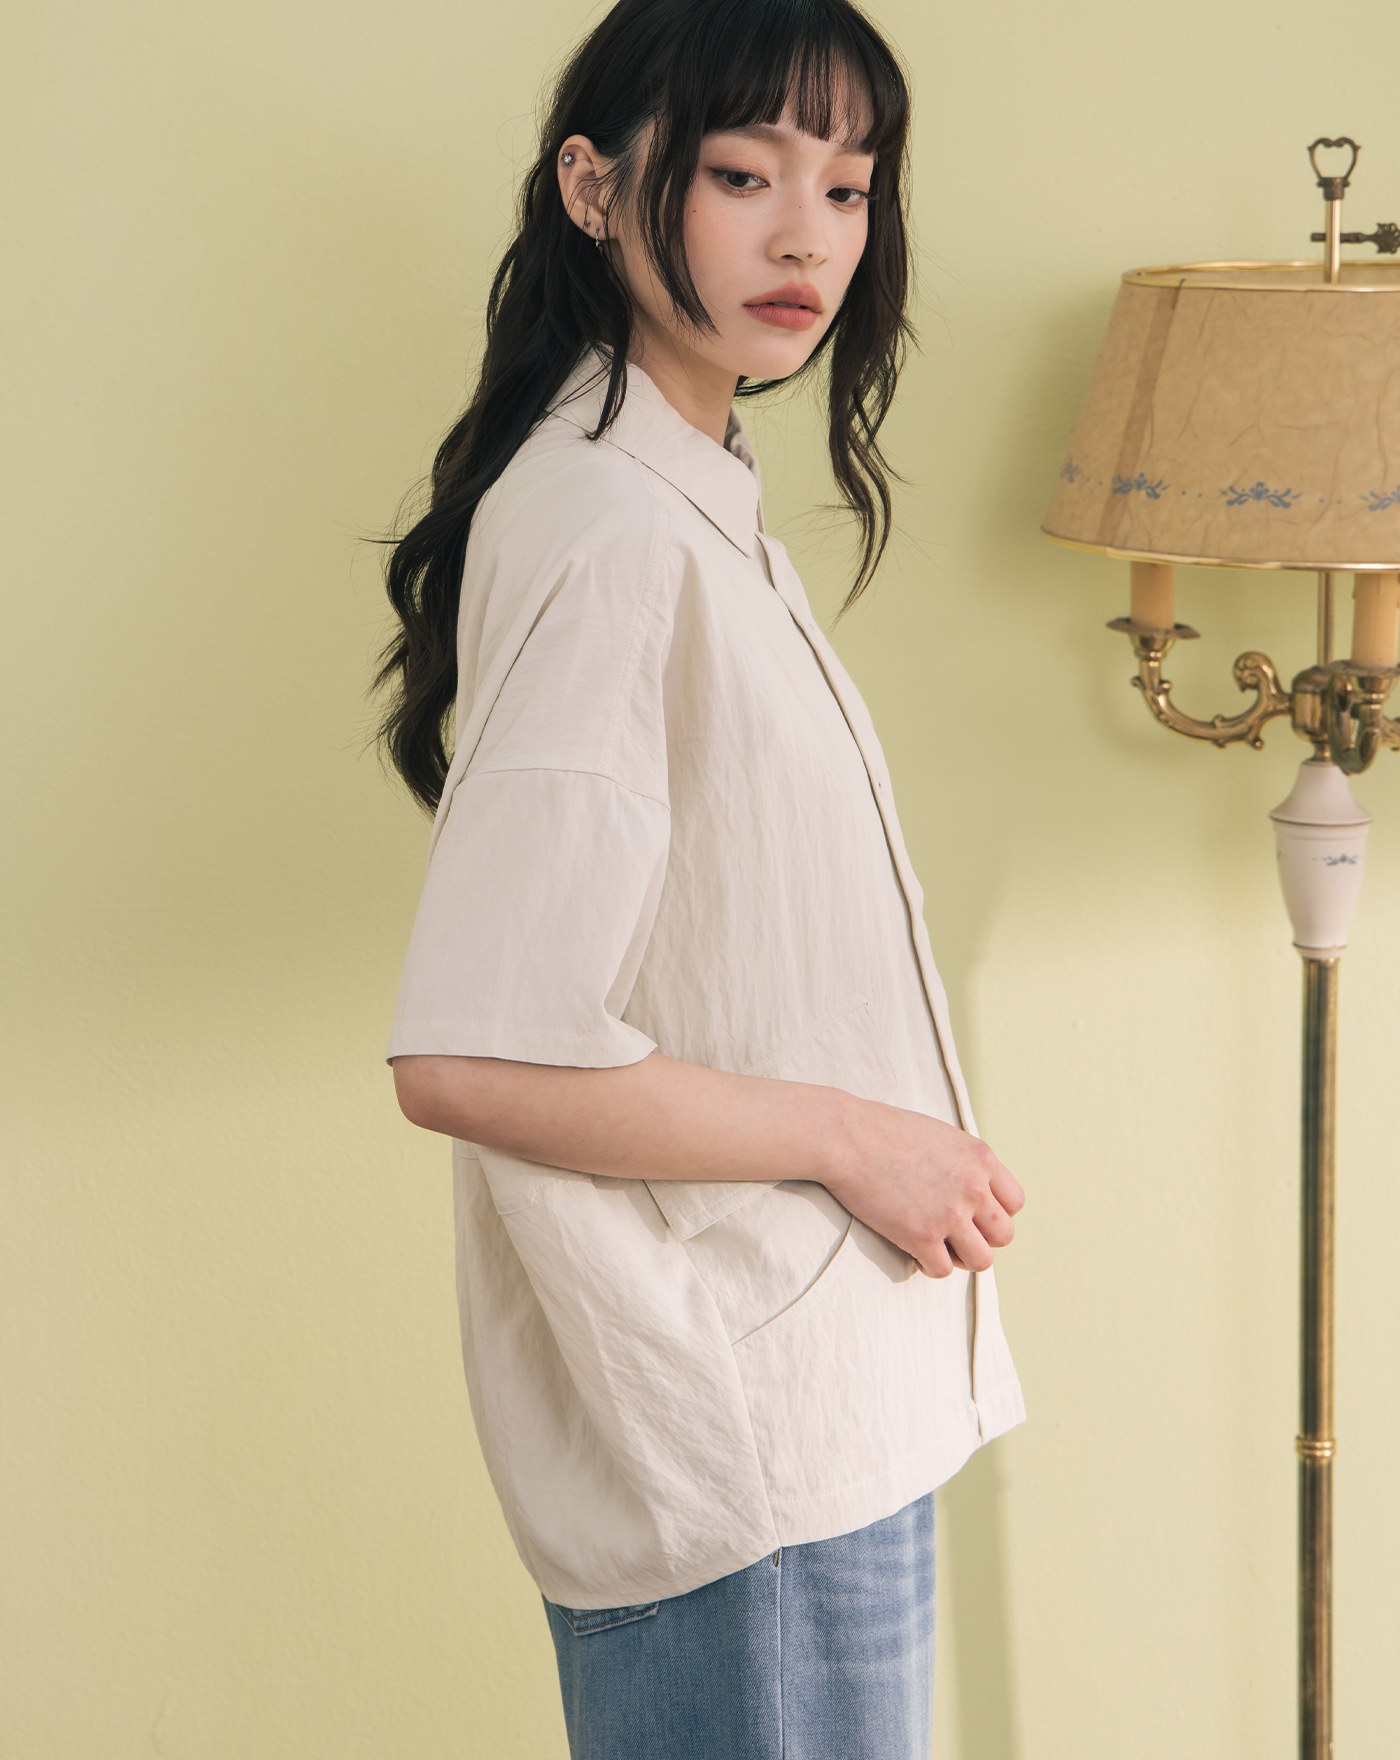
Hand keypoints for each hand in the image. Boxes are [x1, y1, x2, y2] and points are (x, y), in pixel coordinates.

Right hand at [824, 1097, 1023, 1277]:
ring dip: (961, 1258)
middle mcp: (973, 1188)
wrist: (847, 1138)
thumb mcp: (940, 1135)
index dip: (994, 1213)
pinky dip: (929, 1265)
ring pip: (981, 1260)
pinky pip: (942, 1271)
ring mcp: (949, 1214)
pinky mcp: (921, 1236)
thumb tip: (971, 1191)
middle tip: (954, 1233)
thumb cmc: (884, 1131)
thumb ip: (963, 1163)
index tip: (973, 1214)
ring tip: (938, 1247)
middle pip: (1004, 1235)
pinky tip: (914, 1251)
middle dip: (981, 1238)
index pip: (1015, 1203)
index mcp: (981, 1158)